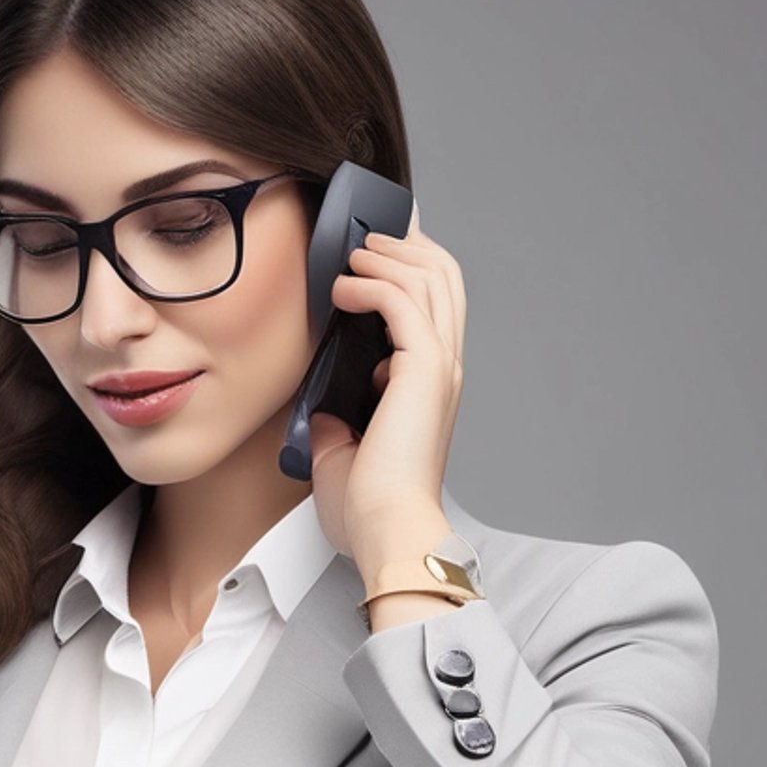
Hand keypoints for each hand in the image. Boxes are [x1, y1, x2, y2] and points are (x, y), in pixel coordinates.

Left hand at [304, 200, 467, 565]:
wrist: (386, 531)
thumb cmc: (370, 507)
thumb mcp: (344, 452)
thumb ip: (339, 422)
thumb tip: (321, 406)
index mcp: (432, 386)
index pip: (437, 305)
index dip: (413, 268)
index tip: (380, 248)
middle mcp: (445, 369)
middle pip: (442, 277)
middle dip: (405, 246)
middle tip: (367, 235)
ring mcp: (439, 367)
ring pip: (429, 278)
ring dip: (387, 256)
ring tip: (352, 252)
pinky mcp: (424, 370)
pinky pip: (402, 302)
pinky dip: (371, 283)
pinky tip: (343, 285)